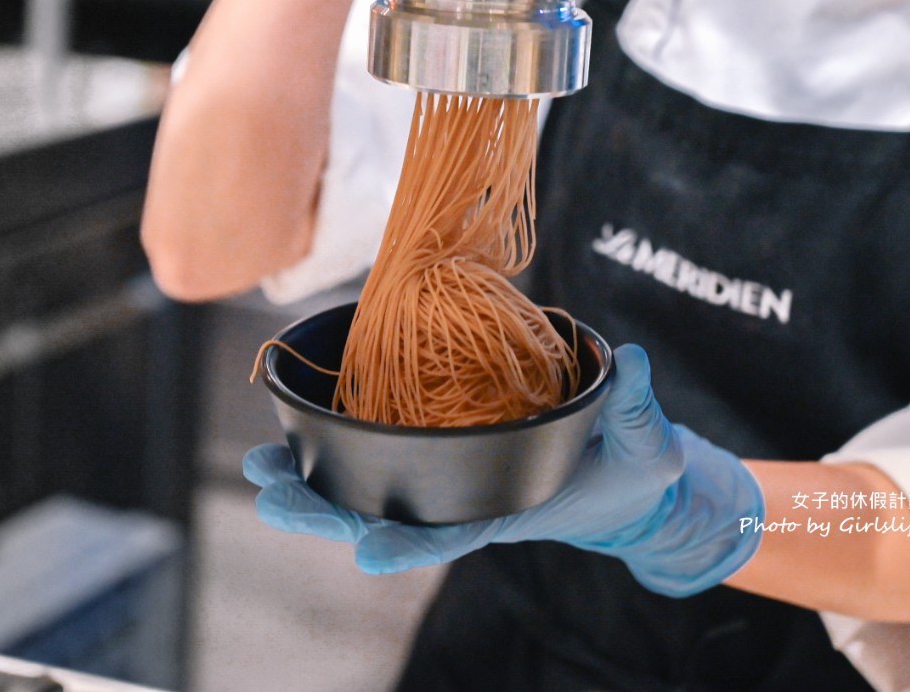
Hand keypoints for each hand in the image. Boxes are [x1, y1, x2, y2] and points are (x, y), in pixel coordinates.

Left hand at [244, 344, 764, 596]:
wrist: (620, 481)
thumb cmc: (633, 475)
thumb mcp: (647, 448)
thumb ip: (638, 409)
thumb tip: (632, 359)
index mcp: (508, 510)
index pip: (454, 535)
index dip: (411, 543)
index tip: (367, 550)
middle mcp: (466, 502)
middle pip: (387, 518)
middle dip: (328, 512)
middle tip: (272, 497)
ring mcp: (450, 481)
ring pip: (372, 491)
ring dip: (315, 482)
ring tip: (261, 470)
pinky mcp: (444, 455)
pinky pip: (384, 457)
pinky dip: (337, 449)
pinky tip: (293, 437)